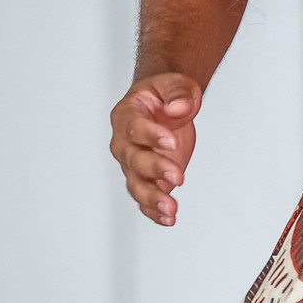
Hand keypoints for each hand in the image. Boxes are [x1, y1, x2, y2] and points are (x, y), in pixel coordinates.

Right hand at [110, 72, 201, 223]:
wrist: (163, 106)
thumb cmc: (164, 94)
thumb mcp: (176, 84)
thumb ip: (178, 93)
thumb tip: (178, 108)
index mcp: (126, 115)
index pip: (134, 128)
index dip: (151, 136)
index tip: (171, 142)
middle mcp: (124, 143)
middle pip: (133, 160)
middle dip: (154, 169)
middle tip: (178, 176)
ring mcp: (133, 164)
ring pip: (136, 184)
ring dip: (152, 198)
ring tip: (171, 208)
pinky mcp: (146, 179)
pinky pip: (144, 199)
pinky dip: (154, 211)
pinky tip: (168, 219)